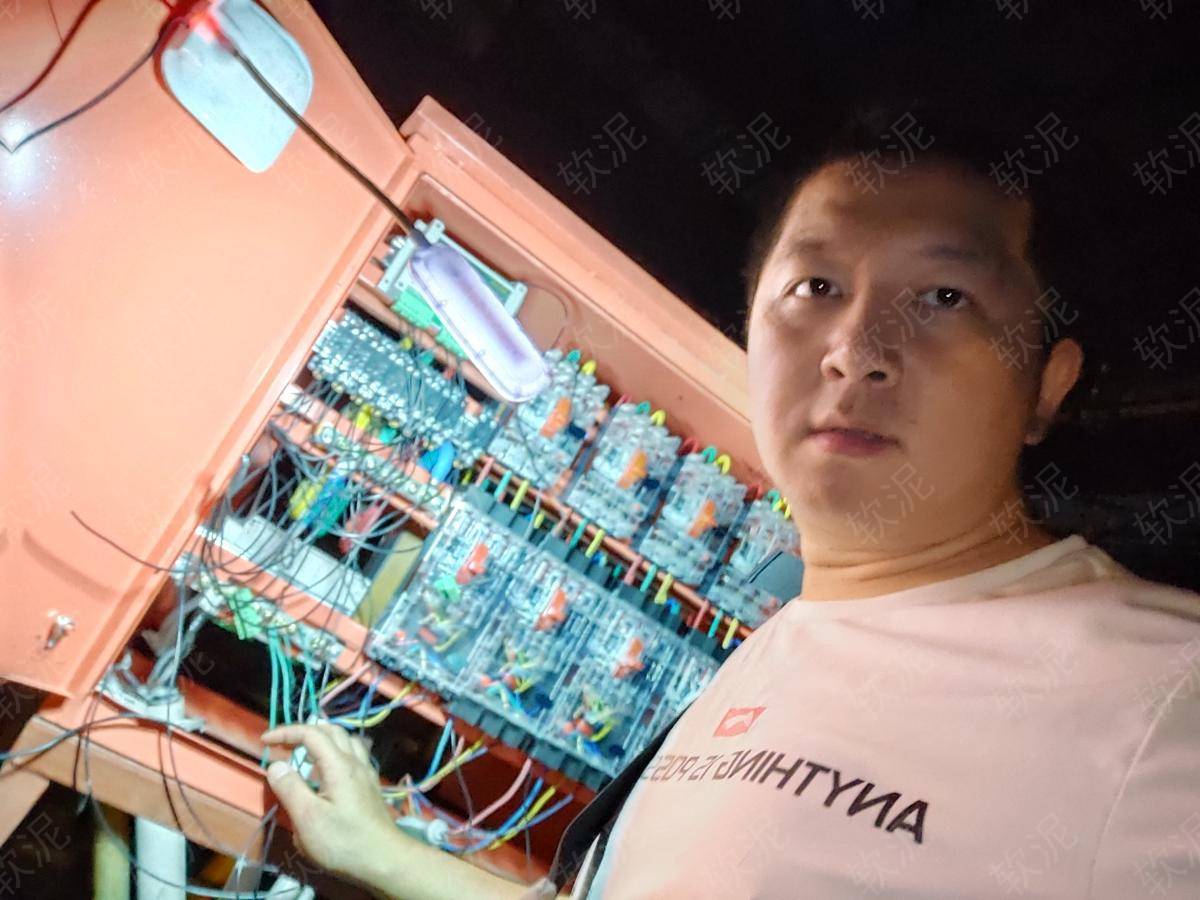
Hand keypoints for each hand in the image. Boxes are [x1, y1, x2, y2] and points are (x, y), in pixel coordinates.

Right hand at [261, 723, 400, 881]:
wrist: (384, 860)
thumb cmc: (343, 841)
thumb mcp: (308, 818)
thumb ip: (290, 788)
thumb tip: (277, 764)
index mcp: (339, 765)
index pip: (312, 734)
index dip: (287, 732)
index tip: (265, 741)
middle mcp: (356, 762)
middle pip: (332, 731)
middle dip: (305, 731)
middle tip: (284, 744)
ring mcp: (366, 774)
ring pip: (347, 741)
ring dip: (324, 739)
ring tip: (306, 754)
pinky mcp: (370, 787)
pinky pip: (354, 757)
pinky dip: (337, 753)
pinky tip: (329, 772)